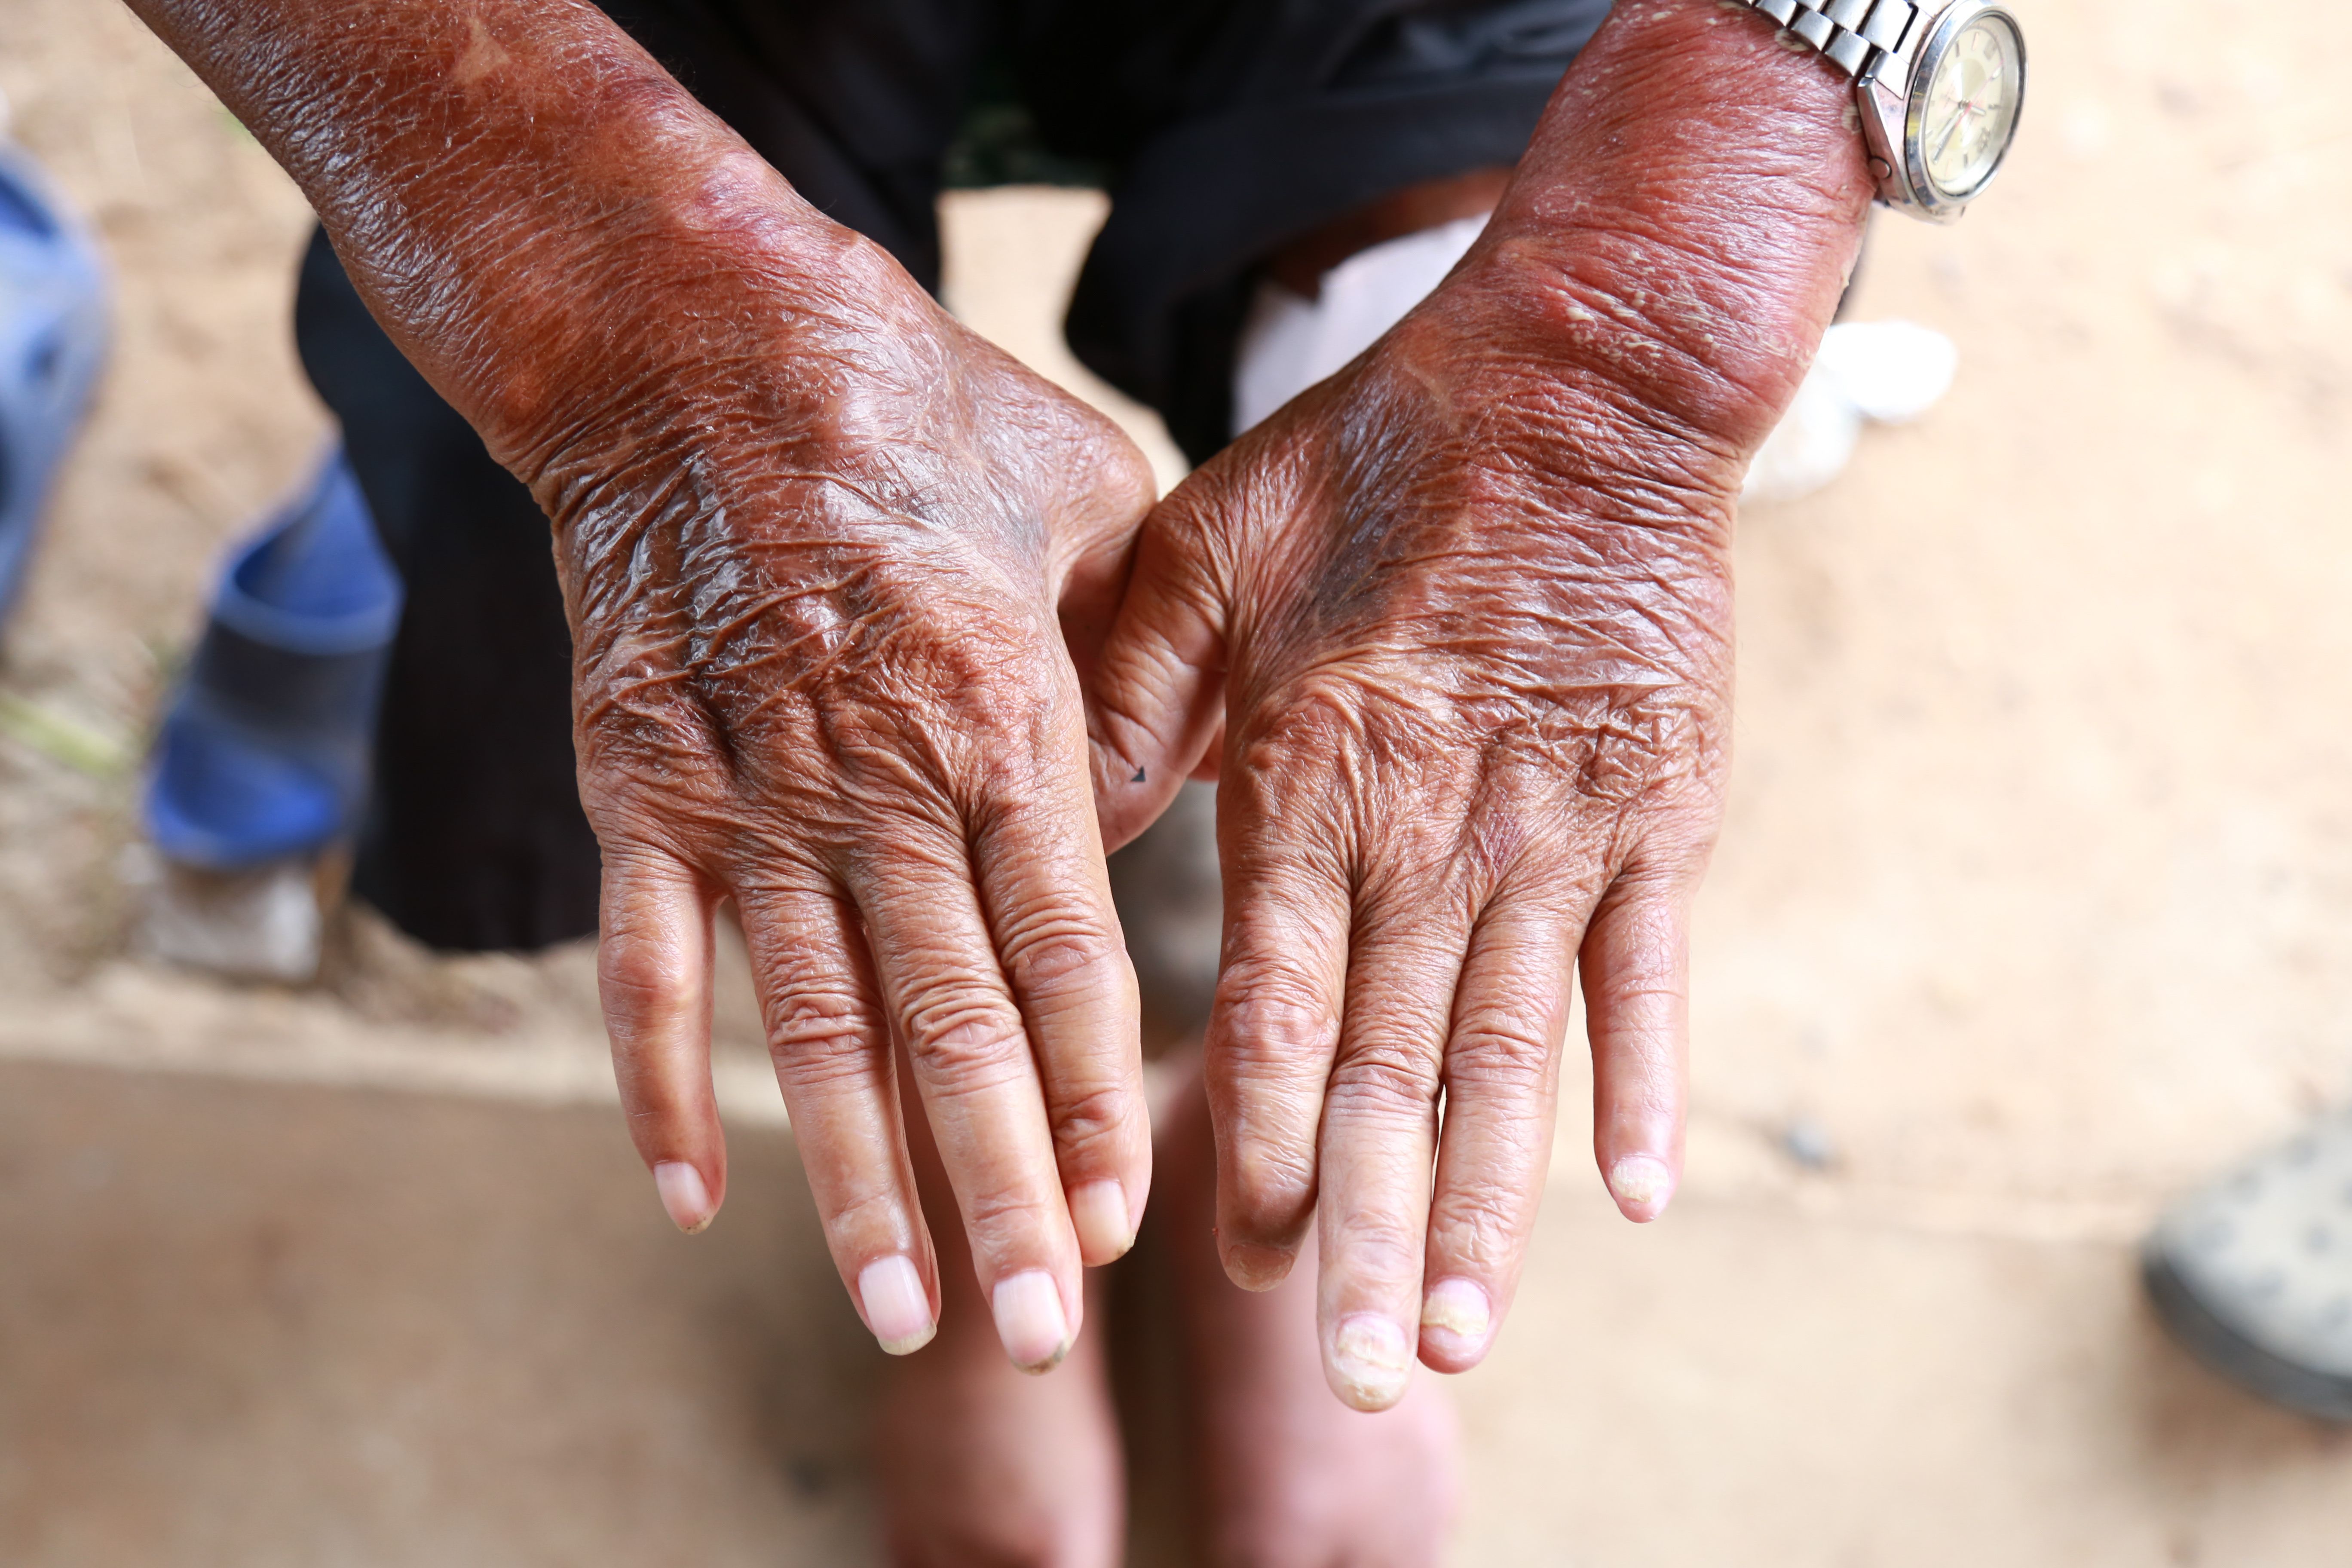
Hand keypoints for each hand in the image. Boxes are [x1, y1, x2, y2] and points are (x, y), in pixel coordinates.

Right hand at [120, 0, 1157, 1369]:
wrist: (701, 342)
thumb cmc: (925, 415)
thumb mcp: (1090, 504)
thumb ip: (1135, 663)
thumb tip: (1158, 799)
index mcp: (1003, 712)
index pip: (1064, 948)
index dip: (1093, 1092)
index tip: (1125, 1216)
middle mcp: (877, 776)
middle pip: (951, 1022)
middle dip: (1000, 1186)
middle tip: (1042, 1325)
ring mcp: (745, 790)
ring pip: (812, 1026)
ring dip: (855, 1179)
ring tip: (897, 1313)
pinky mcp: (638, 784)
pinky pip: (650, 963)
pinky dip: (664, 1084)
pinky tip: (691, 1198)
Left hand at [1084, 0, 1872, 1406]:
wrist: (1581, 388)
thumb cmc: (1376, 459)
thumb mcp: (1205, 546)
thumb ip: (1129, 696)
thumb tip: (1068, 825)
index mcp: (1313, 777)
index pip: (1282, 1008)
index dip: (1267, 1145)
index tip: (1244, 1262)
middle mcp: (1434, 832)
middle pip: (1400, 1073)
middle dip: (1378, 1237)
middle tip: (1365, 1376)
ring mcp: (1559, 834)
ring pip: (1516, 1059)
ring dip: (1496, 1209)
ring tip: (1470, 1338)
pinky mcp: (1658, 814)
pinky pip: (1648, 976)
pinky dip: (1644, 1085)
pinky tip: (1638, 1200)